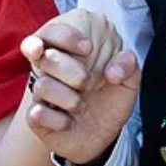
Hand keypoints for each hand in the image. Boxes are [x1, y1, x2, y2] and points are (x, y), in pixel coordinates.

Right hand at [21, 10, 139, 164]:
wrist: (103, 134)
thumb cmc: (110, 97)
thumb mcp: (129, 80)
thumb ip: (128, 65)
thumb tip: (113, 71)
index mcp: (69, 48)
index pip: (55, 30)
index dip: (68, 37)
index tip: (87, 48)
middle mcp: (50, 66)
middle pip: (45, 55)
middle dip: (71, 70)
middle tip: (88, 82)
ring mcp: (41, 92)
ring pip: (42, 85)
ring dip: (68, 98)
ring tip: (81, 105)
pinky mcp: (36, 118)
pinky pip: (36, 114)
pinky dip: (57, 120)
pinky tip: (69, 122)